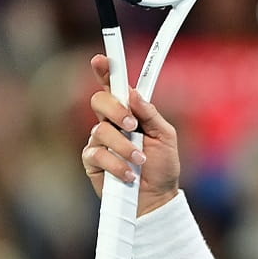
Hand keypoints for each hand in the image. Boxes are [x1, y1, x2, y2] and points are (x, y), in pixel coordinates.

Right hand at [81, 54, 182, 216]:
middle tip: (132, 125)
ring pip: (101, 130)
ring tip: (140, 160)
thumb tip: (133, 94)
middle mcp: (111, 122)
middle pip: (100, 100)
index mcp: (130, 112)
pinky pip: (97, 154)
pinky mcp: (92, 160)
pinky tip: (129, 175)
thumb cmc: (162, 167)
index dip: (106, 71)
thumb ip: (151, 114)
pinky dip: (116, 164)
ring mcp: (99, 141)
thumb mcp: (166, 137)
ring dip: (124, 146)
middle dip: (116, 110)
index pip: (114, 86)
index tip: (102, 59)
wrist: (156, 198)